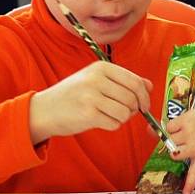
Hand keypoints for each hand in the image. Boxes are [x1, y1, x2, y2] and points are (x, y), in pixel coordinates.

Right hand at [29, 62, 153, 143]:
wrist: (44, 110)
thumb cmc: (73, 95)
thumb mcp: (96, 80)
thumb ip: (123, 80)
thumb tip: (149, 85)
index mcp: (101, 67)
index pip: (135, 82)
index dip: (144, 96)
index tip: (144, 105)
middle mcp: (96, 79)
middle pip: (132, 98)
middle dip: (133, 110)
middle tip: (123, 113)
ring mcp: (91, 96)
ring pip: (125, 112)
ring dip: (122, 118)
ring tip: (108, 115)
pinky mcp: (88, 114)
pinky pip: (115, 124)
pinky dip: (112, 125)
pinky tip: (100, 121)